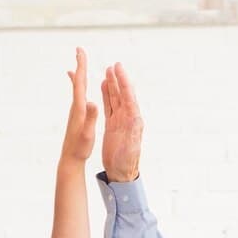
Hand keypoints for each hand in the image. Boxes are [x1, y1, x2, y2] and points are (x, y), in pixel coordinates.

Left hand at [61, 47, 97, 162]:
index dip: (81, 66)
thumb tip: (93, 102)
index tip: (80, 52)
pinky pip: (78, 96)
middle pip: (77, 81)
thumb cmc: (80, 148)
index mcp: (79, 108)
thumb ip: (90, 118)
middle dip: (80, 65)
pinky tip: (79, 87)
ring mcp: (75, 111)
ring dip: (79, 74)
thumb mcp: (88, 133)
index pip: (79, 82)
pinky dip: (79, 87)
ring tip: (79, 63)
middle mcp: (75, 106)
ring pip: (77, 88)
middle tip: (79, 50)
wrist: (70, 158)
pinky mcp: (76, 116)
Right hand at [100, 62, 142, 182]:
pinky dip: (107, 96)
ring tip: (107, 72)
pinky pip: (109, 107)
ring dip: (112, 85)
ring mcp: (120, 120)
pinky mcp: (112, 125)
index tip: (118, 68)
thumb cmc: (126, 160)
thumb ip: (131, 126)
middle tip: (113, 65)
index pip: (128, 95)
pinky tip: (104, 87)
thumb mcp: (130, 142)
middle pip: (122, 94)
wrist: (121, 171)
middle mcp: (128, 117)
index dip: (123, 81)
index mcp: (133, 119)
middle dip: (118, 79)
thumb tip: (131, 111)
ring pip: (115, 98)